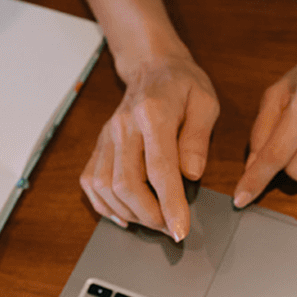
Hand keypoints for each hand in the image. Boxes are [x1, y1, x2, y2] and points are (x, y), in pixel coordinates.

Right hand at [79, 53, 219, 240]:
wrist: (152, 67)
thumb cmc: (183, 86)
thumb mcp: (205, 103)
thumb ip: (199, 138)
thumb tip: (192, 173)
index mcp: (153, 114)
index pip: (160, 169)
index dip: (170, 204)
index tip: (180, 230)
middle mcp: (124, 127)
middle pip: (127, 184)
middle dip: (150, 216)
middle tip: (171, 229)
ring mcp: (107, 136)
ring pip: (106, 187)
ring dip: (130, 213)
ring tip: (154, 222)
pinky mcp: (99, 145)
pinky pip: (90, 182)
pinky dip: (105, 205)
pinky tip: (125, 215)